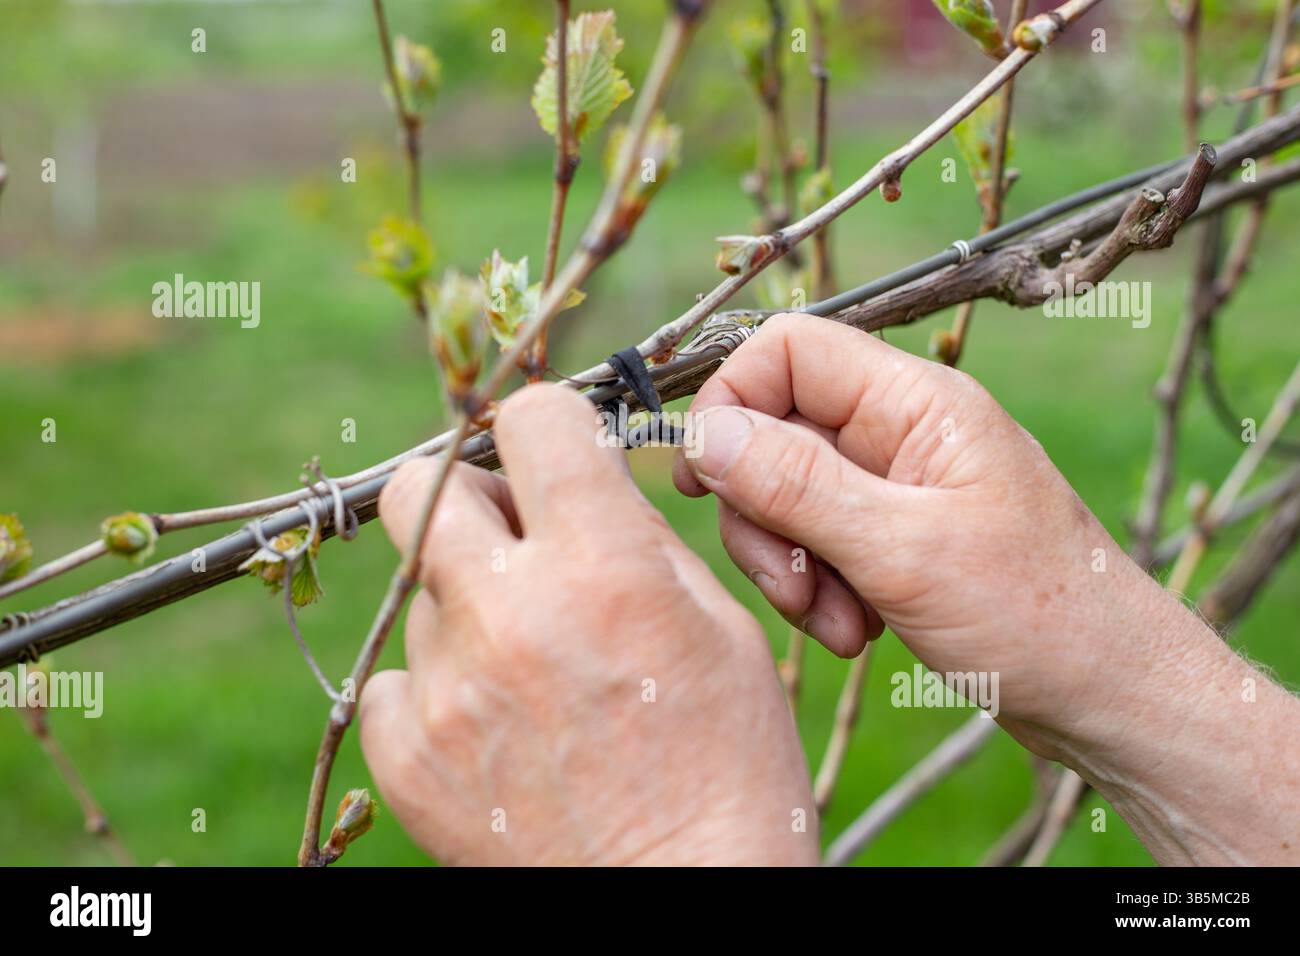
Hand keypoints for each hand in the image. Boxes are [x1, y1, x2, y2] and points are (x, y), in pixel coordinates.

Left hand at [360, 383, 817, 865]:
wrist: (683, 905)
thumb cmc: (729, 771)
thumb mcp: (722, 630)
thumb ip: (641, 540)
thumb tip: (585, 482)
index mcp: (604, 569)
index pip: (532, 421)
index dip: (549, 427)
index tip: (560, 456)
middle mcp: (510, 615)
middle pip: (420, 487)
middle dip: (468, 496)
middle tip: (514, 540)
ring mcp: (448, 690)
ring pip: (420, 591)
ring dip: (468, 606)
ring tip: (533, 669)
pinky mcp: (407, 757)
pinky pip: (396, 680)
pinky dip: (439, 687)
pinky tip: (497, 722)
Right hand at [674, 312, 1178, 753]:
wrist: (1111, 696)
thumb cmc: (1040, 615)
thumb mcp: (904, 551)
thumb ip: (797, 485)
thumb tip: (704, 433)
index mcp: (917, 403)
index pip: (789, 351)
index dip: (730, 402)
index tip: (705, 479)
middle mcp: (902, 432)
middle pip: (773, 433)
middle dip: (764, 517)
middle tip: (798, 587)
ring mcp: (897, 487)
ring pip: (786, 498)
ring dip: (793, 568)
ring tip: (842, 629)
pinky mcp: (894, 539)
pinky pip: (818, 545)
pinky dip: (821, 593)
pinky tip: (861, 634)